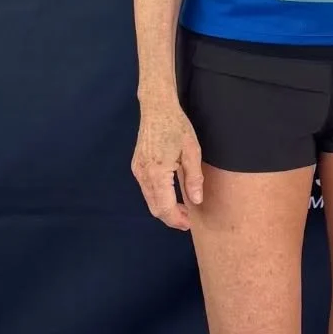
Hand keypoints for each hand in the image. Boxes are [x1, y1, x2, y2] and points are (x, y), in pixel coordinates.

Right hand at [132, 98, 204, 229]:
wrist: (157, 109)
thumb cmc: (177, 127)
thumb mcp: (192, 151)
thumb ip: (194, 178)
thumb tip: (196, 201)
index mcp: (157, 172)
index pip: (164, 207)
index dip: (176, 219)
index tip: (189, 224)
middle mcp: (143, 174)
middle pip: (154, 208)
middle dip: (171, 218)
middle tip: (188, 221)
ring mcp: (137, 170)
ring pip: (149, 200)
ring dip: (164, 209)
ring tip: (183, 210)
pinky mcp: (137, 166)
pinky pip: (146, 190)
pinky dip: (158, 198)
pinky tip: (171, 197)